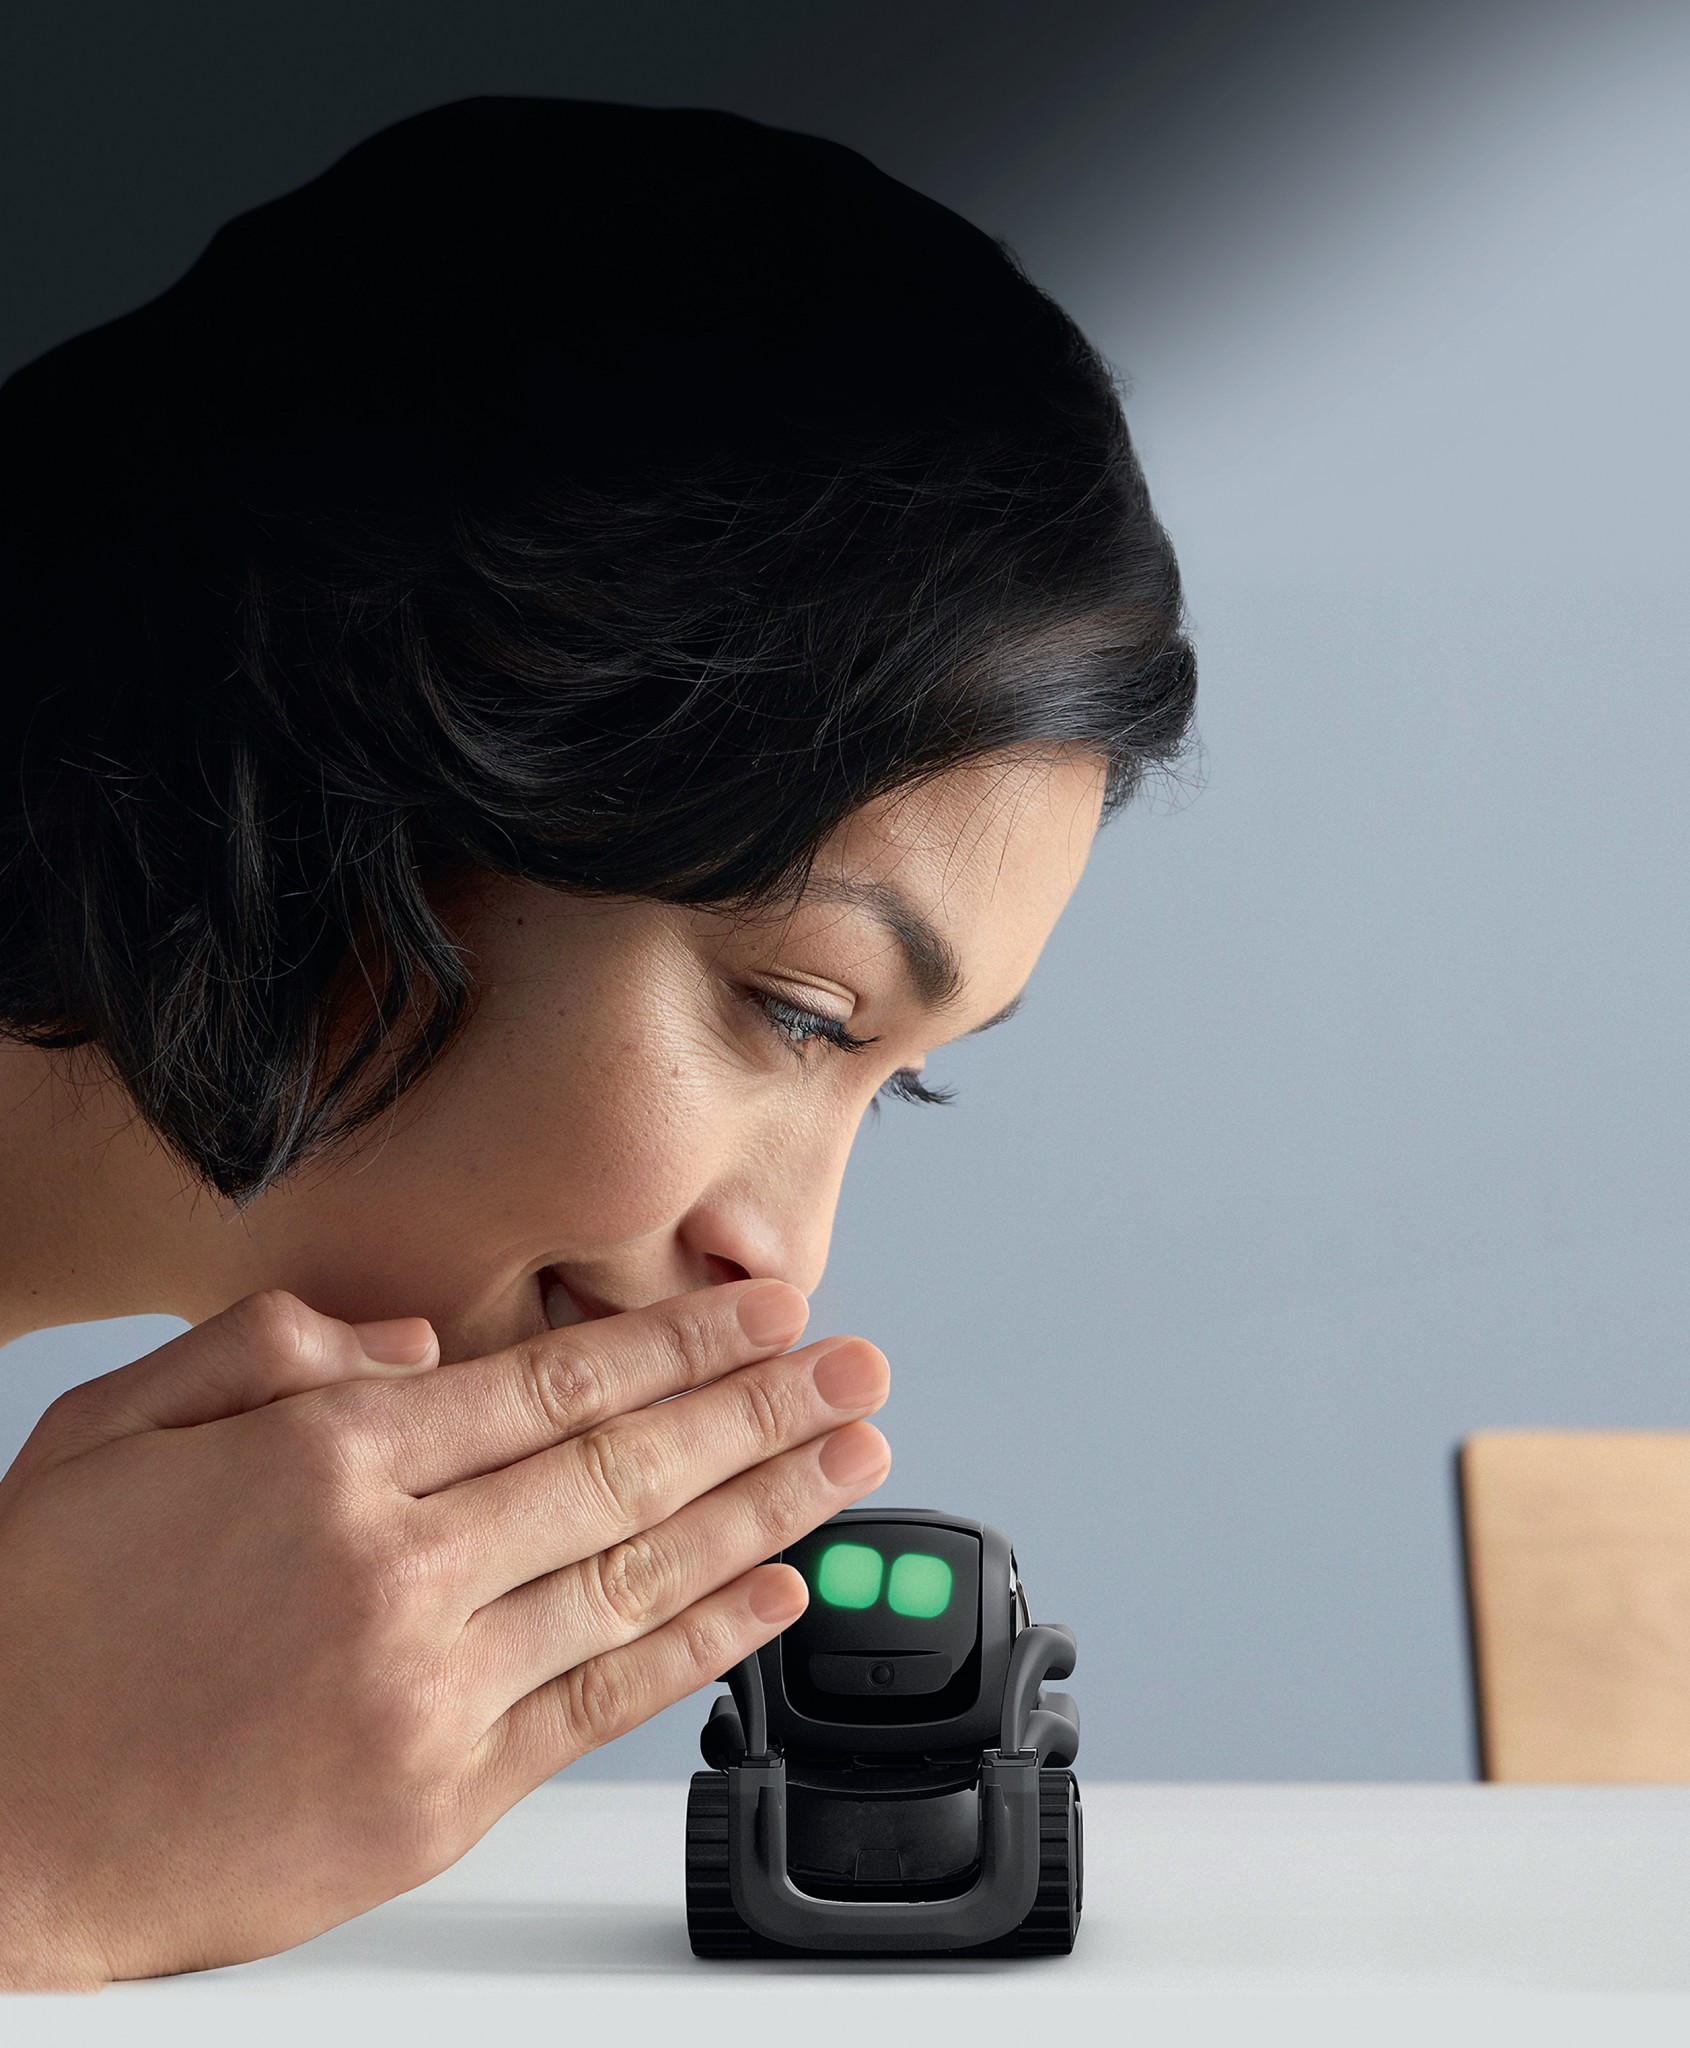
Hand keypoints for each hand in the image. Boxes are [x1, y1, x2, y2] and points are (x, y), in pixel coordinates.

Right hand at [0, 1280, 887, 1987]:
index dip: (680, 1345)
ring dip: (767, 1512)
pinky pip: (604, 1703)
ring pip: (640, 1578)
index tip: (768, 1315)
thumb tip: (420, 1351)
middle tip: (856, 1371)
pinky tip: (776, 1595)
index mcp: (329, 1461)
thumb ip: (274, 1355)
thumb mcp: (118, 1429)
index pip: (554, 1382)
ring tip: (853, 1460)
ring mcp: (428, 1690)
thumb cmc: (36, 1625)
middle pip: (626, 1469)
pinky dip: (704, 1646)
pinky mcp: (437, 1800)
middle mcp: (399, 1568)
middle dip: (760, 1411)